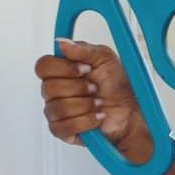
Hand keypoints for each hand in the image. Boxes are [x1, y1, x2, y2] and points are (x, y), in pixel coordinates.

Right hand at [35, 40, 152, 160]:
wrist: (131, 111)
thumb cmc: (117, 85)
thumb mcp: (105, 58)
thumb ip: (83, 49)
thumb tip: (62, 43)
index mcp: (61, 71)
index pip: (42, 66)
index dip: (62, 68)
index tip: (85, 69)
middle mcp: (54, 91)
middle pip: (48, 88)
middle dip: (79, 88)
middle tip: (95, 88)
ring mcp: (56, 112)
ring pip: (57, 108)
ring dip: (85, 105)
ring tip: (98, 103)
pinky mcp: (62, 131)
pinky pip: (64, 126)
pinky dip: (85, 121)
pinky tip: (96, 116)